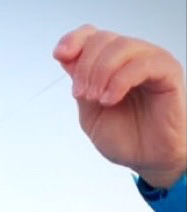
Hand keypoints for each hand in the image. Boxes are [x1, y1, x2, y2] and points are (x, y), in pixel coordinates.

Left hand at [53, 25, 185, 187]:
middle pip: (102, 39)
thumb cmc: (124, 139)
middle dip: (84, 66)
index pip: (92, 36)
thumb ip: (80, 86)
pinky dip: (120, 80)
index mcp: (111, 65)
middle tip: (81, 94)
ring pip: (121, 46)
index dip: (74, 40)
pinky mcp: (168, 72)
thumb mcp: (90, 114)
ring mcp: (150, 62)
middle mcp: (130, 59)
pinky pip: (143, 64)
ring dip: (100, 73)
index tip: (59, 55)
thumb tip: (66, 57)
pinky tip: (110, 100)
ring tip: (96, 100)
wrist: (148, 160)